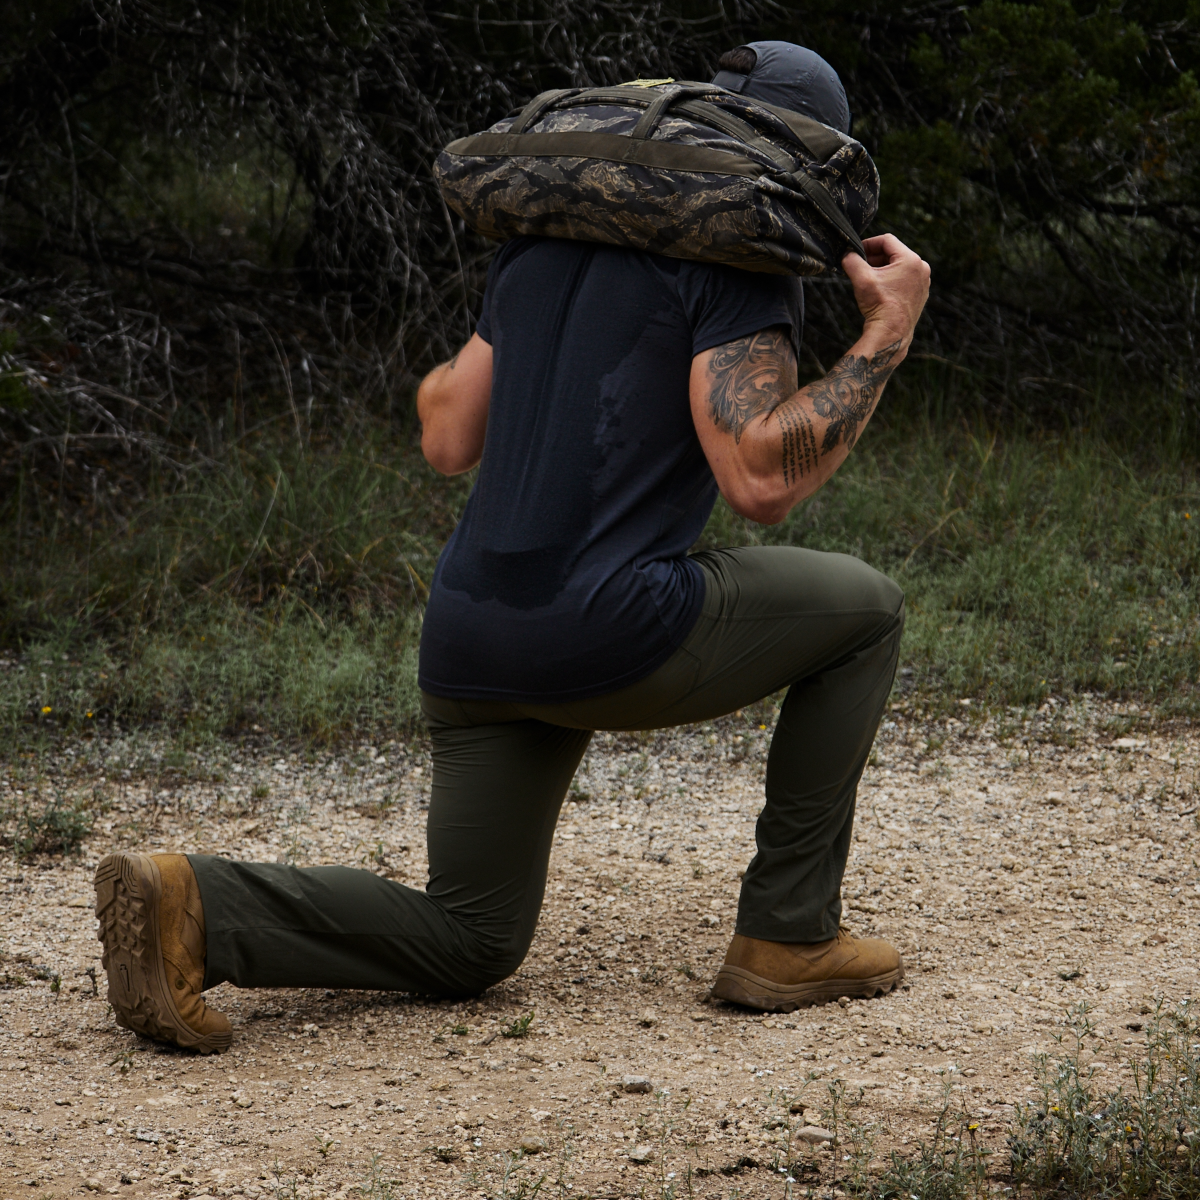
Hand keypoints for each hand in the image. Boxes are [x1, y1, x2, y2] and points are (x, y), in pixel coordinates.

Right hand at [841, 234, 930, 350]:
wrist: (892, 333)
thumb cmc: (879, 306)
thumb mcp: (861, 279)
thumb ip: (851, 261)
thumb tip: (846, 253)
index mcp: (910, 259)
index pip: (887, 240)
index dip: (868, 243)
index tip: (856, 252)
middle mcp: (921, 268)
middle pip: (893, 253)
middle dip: (874, 257)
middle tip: (859, 265)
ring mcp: (923, 282)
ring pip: (899, 266)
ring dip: (882, 269)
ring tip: (867, 279)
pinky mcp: (920, 294)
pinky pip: (904, 279)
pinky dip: (891, 280)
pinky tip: (879, 290)